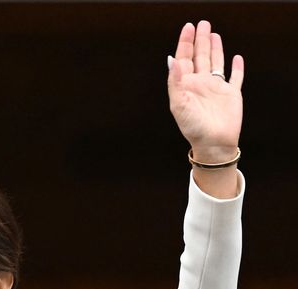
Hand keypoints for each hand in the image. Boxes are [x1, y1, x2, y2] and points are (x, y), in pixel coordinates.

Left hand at [167, 21, 243, 161]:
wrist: (213, 143)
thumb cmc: (193, 127)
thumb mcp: (179, 104)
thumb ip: (176, 82)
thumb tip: (173, 60)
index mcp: (187, 84)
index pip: (185, 58)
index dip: (185, 42)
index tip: (188, 27)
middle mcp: (201, 84)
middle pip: (200, 56)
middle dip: (200, 40)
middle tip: (202, 24)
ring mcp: (216, 88)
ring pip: (216, 63)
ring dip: (215, 49)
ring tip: (213, 34)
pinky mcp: (232, 94)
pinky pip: (235, 78)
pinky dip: (236, 68)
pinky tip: (236, 58)